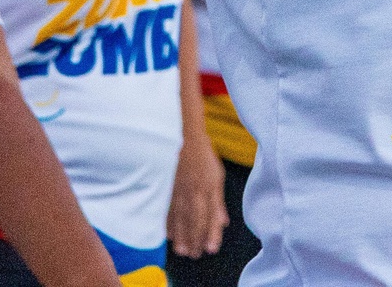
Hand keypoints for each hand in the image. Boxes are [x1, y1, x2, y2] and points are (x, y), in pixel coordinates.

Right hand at [166, 131, 227, 259]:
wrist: (183, 136)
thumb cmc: (202, 155)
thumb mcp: (217, 175)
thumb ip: (219, 202)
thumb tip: (224, 222)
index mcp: (209, 188)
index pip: (211, 216)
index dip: (212, 234)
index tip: (212, 249)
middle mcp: (194, 192)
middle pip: (195, 221)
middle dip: (196, 240)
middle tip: (195, 255)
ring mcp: (179, 191)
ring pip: (180, 219)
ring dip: (182, 236)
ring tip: (183, 250)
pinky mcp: (168, 188)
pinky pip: (168, 210)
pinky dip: (168, 223)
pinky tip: (169, 235)